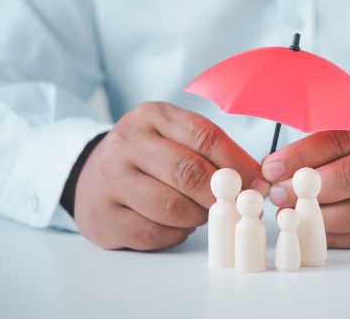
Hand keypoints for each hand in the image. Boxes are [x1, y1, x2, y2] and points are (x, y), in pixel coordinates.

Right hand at [74, 102, 268, 249]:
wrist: (91, 174)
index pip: (205, 137)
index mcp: (152, 116)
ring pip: (172, 207)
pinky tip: (177, 224)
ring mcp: (110, 180)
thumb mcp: (175, 136)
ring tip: (201, 212)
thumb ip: (213, 151)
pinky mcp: (102, 217)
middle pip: (189, 172)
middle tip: (238, 206)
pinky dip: (176, 234)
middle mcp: (126, 143)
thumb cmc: (148, 156)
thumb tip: (256, 179)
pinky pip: (154, 233)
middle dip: (221, 194)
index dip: (238, 163)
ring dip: (198, 216)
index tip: (258, 182)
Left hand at [262, 103, 349, 247]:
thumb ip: (324, 137)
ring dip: (320, 217)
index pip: (343, 138)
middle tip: (278, 194)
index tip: (272, 168)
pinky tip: (313, 228)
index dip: (303, 155)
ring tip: (291, 213)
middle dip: (310, 188)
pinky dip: (336, 236)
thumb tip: (275, 167)